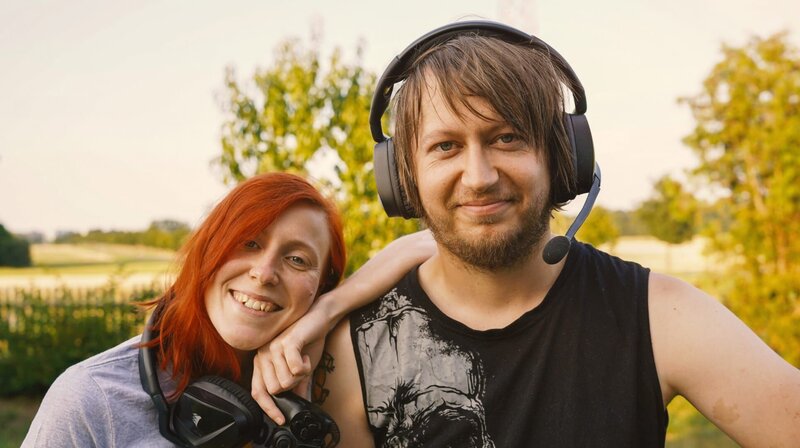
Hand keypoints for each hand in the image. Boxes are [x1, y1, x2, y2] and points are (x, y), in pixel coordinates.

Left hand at [251, 299, 332, 421]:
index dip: (269, 408)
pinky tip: (306, 356)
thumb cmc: (308, 343)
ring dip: (300, 376)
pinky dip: (305, 367)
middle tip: (300, 372)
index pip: (258, 392)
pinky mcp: (286, 343)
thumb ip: (297, 388)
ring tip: (303, 361)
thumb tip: (299, 408)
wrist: (319, 319)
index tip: (282, 419)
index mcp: (262, 363)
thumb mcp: (301, 370)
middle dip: (293, 385)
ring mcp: (272, 348)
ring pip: (285, 382)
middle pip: (275, 390)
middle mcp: (262, 355)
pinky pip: (295, 370)